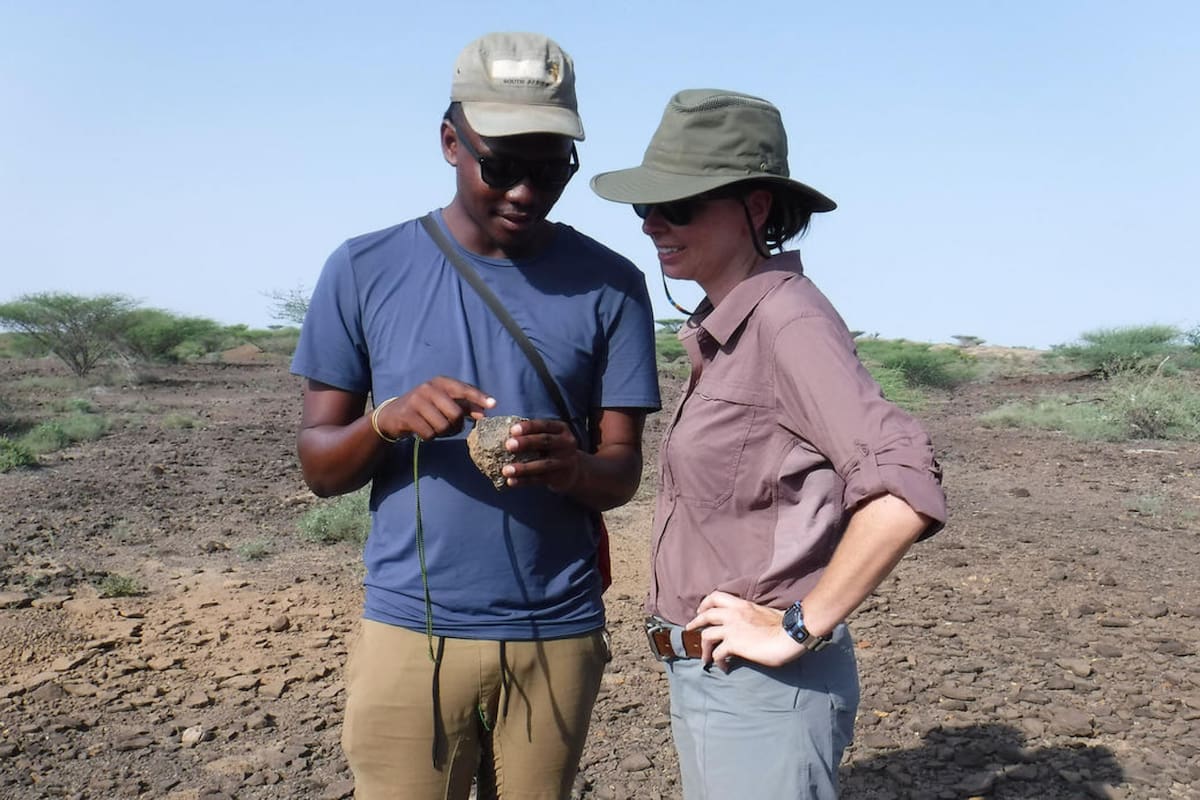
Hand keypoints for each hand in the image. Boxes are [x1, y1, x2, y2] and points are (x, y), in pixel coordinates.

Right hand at [377, 377, 495, 440]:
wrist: (393, 414)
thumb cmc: (426, 408)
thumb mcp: (444, 402)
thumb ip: (466, 406)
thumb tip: (485, 413)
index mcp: (441, 382)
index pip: (464, 389)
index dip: (479, 397)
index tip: (493, 405)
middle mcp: (429, 388)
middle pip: (455, 414)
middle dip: (456, 426)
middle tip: (450, 427)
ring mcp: (416, 401)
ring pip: (442, 426)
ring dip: (442, 433)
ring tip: (435, 428)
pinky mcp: (407, 416)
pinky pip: (429, 434)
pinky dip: (430, 437)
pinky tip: (424, 431)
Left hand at [500, 418, 581, 491]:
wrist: (573, 471)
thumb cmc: (551, 449)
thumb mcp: (548, 437)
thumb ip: (532, 433)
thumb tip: (501, 429)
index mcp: (561, 429)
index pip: (545, 425)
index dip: (529, 427)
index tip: (513, 430)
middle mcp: (566, 443)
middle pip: (545, 441)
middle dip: (526, 442)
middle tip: (508, 445)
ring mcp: (565, 461)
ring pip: (543, 464)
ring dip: (523, 468)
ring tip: (506, 470)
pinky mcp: (560, 477)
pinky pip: (540, 479)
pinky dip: (524, 481)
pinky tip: (511, 481)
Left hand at [687, 591, 806, 671]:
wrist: (789, 635)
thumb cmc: (784, 625)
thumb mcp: (765, 612)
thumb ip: (753, 614)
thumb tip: (754, 619)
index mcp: (741, 605)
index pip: (717, 596)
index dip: (705, 603)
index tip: (701, 609)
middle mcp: (733, 614)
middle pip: (706, 615)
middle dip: (696, 622)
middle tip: (690, 629)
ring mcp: (732, 629)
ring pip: (706, 635)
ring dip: (704, 647)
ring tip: (705, 657)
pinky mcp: (734, 644)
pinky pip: (717, 653)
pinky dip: (717, 661)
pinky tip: (723, 667)